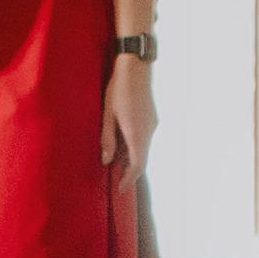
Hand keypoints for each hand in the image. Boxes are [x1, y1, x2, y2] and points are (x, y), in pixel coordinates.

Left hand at [101, 54, 156, 178]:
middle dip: (130, 172)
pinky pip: (144, 139)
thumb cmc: (118, 89)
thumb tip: (107, 160)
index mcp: (136, 133)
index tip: (120, 189)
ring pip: (143, 149)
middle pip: (141, 160)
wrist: (136, 68)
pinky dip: (135, 147)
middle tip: (117, 181)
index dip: (129, 179)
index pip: (137, 165)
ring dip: (131, 158)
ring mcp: (151, 124)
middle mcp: (148, 131)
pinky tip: (123, 144)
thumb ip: (107, 138)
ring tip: (116, 163)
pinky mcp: (151, 118)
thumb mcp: (107, 114)